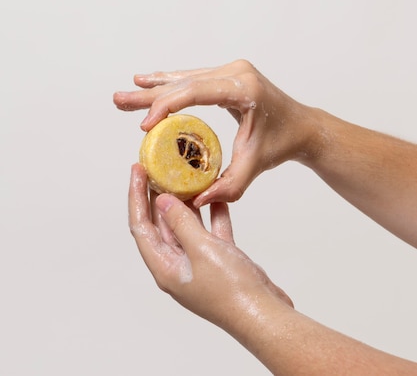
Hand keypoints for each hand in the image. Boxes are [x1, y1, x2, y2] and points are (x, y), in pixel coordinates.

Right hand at [115, 59, 316, 205]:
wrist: (302, 126)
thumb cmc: (281, 143)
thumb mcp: (255, 165)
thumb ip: (229, 186)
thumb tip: (194, 202)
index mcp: (244, 88)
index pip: (196, 92)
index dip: (166, 106)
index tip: (145, 126)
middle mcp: (236, 72)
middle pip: (184, 83)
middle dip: (149, 96)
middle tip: (119, 102)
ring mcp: (231, 70)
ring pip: (185, 78)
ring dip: (154, 88)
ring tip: (126, 95)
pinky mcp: (227, 75)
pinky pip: (193, 79)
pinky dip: (170, 84)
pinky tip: (148, 82)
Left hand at [128, 163, 292, 333]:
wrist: (265, 313)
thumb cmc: (231, 290)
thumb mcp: (201, 249)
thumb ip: (181, 222)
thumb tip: (162, 201)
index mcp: (164, 267)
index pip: (141, 226)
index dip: (135, 196)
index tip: (137, 171)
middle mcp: (178, 265)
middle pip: (160, 224)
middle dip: (157, 195)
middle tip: (157, 167)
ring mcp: (199, 263)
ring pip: (186, 225)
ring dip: (186, 201)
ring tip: (184, 175)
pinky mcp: (219, 260)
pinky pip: (210, 230)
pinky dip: (212, 213)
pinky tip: (216, 195)